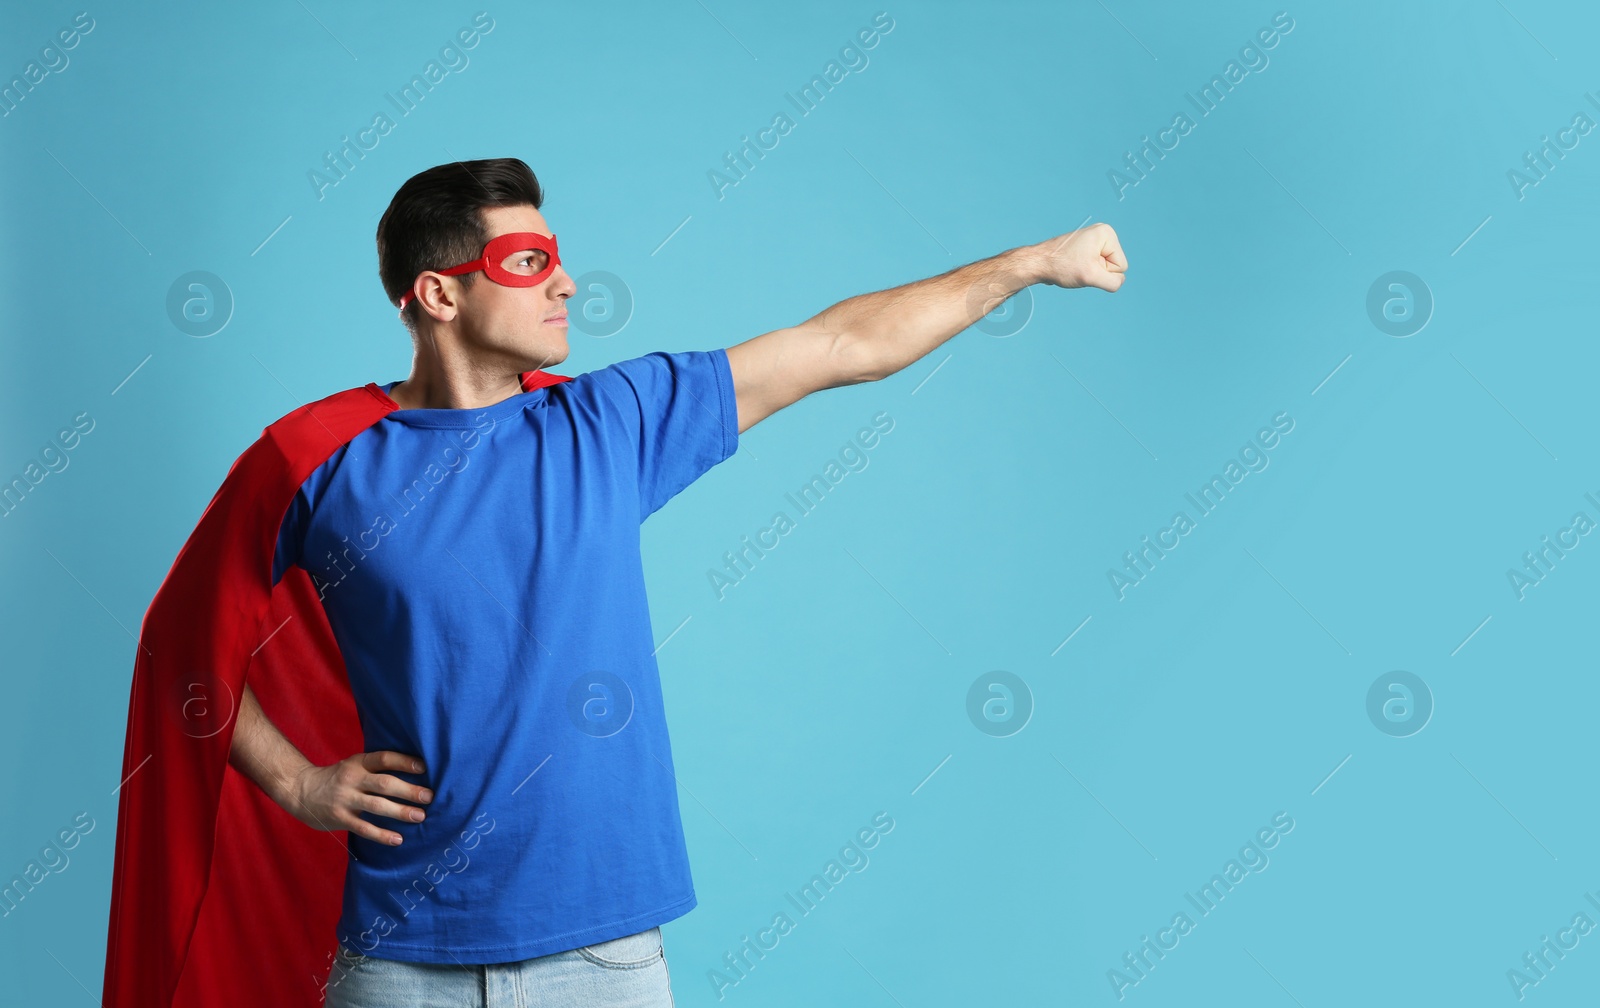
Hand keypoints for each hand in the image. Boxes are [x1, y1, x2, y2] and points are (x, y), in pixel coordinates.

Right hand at [286, 750, 432, 845]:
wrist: (300, 790)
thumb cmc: (338, 777)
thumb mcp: (354, 765)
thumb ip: (376, 769)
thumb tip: (415, 773)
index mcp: (358, 763)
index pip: (384, 759)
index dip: (405, 762)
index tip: (424, 768)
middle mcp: (352, 779)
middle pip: (385, 784)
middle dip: (409, 791)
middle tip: (429, 797)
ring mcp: (345, 799)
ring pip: (377, 806)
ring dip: (401, 812)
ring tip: (420, 817)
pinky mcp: (340, 818)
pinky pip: (364, 828)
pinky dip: (381, 834)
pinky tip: (398, 839)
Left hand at [1031, 222, 1127, 291]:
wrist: (1037, 263)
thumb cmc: (1062, 266)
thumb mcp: (1091, 277)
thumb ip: (1113, 282)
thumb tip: (1119, 282)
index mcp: (1107, 234)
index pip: (1121, 266)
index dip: (1103, 272)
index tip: (1084, 265)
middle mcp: (1103, 233)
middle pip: (1114, 267)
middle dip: (1097, 272)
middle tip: (1078, 266)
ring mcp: (1094, 240)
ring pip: (1104, 269)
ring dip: (1091, 273)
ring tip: (1074, 266)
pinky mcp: (1087, 248)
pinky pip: (1095, 267)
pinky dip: (1085, 271)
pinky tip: (1072, 266)